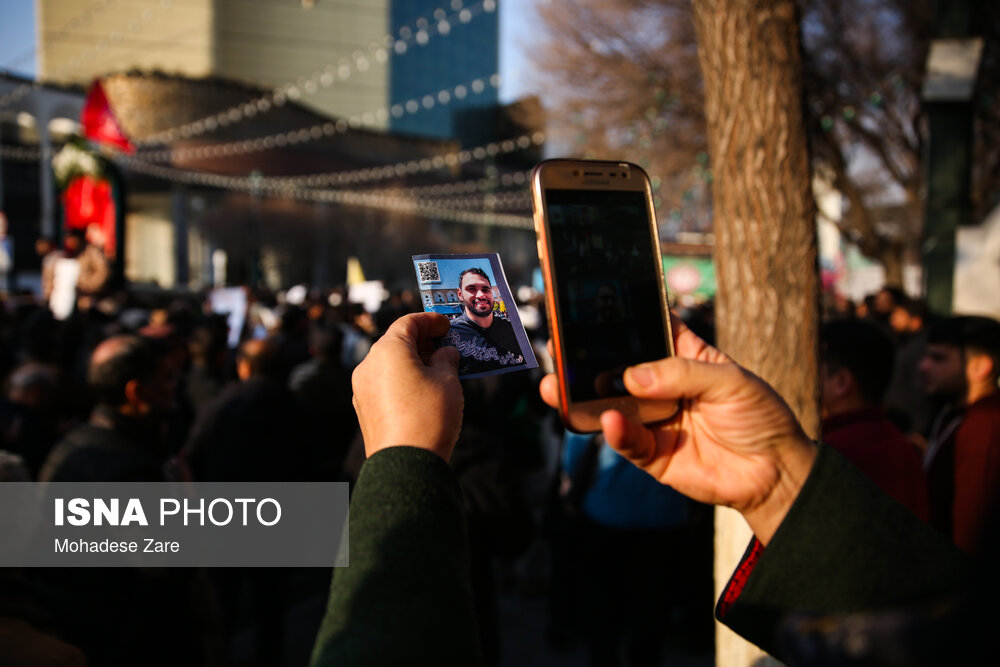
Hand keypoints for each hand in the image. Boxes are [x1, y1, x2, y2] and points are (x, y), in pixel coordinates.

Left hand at [353, 313, 462, 460]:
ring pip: (388, 364)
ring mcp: (362, 387)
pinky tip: (421, 389)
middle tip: (445, 346)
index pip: (408, 323)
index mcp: (388, 350)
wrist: (406, 463)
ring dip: (411, 361)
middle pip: (395, 342)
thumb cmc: (429, 415)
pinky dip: (401, 379)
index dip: (430, 320)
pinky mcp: (363, 407)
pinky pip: (383, 383)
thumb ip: (446, 359)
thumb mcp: (447, 380)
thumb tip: (445, 353)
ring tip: (436, 369)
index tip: (446, 324)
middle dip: (421, 342)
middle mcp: (368, 365)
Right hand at [540, 315, 816, 543]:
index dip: (620, 317)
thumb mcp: (732, 382)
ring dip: (582, 396)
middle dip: (585, 359)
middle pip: (615, 368)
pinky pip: (625, 440)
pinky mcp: (651, 453)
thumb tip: (632, 377)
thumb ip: (682, 374)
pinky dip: (615, 431)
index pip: (645, 330)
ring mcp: (653, 419)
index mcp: (681, 357)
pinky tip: (609, 420)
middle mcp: (660, 386)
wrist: (776, 473)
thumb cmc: (761, 417)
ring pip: (609, 405)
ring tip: (559, 387)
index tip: (588, 304)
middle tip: (558, 349)